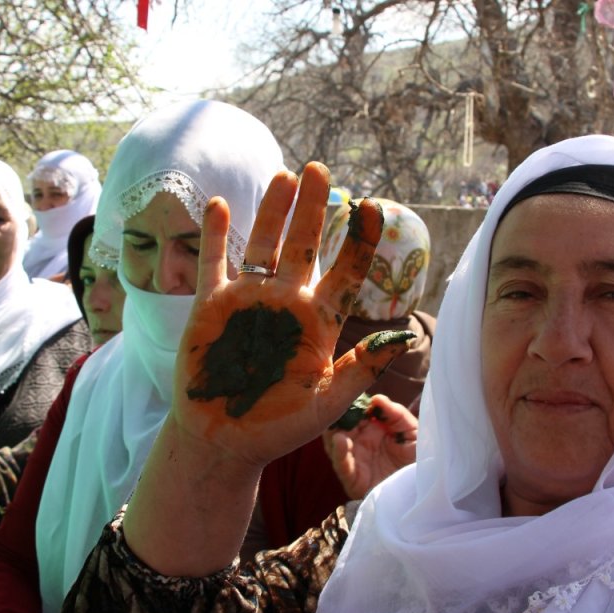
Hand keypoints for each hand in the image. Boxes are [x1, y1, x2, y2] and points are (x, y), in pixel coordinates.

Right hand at [170, 162, 413, 468]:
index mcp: (318, 321)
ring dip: (272, 210)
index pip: (346, 271)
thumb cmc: (278, 427)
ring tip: (283, 175)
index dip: (359, 239)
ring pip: (263, 244)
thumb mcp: (326, 404)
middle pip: (304, 244)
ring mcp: (248, 301)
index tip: (371, 206)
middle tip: (319, 169)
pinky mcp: (211, 307)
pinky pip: (214, 263)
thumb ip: (360, 369)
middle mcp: (286, 302)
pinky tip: (219, 203)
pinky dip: (215, 234)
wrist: (223, 441)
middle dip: (312, 207)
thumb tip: (402, 338)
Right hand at [323, 394, 417, 498]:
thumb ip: (396, 413)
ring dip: (333, 430)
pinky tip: (341, 440)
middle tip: (337, 401)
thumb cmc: (416, 457)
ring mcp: (354, 459)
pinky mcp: (353, 478)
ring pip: (334, 442)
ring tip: (338, 420)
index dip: (351, 401)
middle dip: (337, 413)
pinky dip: (339, 453)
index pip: (354, 410)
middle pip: (339, 423)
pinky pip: (341, 465)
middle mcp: (358, 441)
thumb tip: (375, 398)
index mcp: (370, 427)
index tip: (349, 388)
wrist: (422, 488)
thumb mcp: (412, 430)